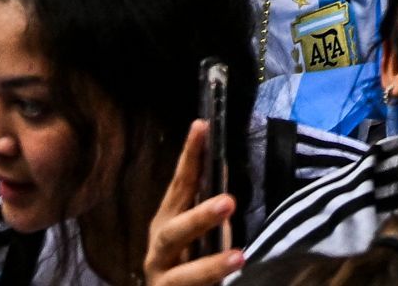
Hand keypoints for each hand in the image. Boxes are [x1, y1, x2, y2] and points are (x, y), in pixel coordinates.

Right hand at [142, 118, 242, 285]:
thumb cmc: (190, 260)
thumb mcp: (201, 231)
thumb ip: (210, 206)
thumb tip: (223, 167)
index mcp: (167, 223)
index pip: (179, 186)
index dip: (188, 157)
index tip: (201, 126)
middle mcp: (159, 250)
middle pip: (172, 232)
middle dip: (198, 217)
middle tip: (229, 201)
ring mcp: (162, 280)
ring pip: (181, 276)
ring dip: (210, 265)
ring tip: (239, 256)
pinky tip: (232, 279)